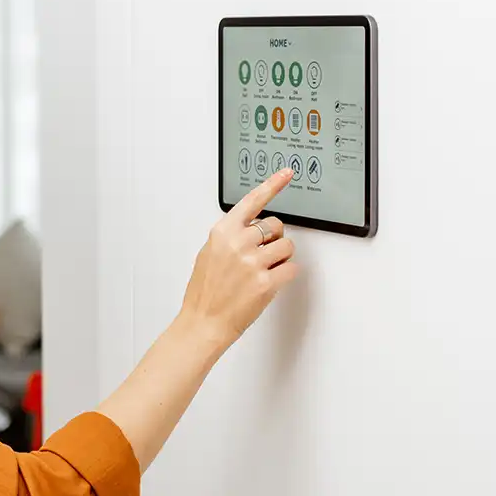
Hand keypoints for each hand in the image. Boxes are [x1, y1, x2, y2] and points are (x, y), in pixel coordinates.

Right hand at [178, 168, 298, 348]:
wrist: (203, 321)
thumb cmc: (205, 291)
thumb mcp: (208, 254)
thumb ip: (229, 237)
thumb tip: (251, 229)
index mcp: (222, 232)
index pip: (252, 201)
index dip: (272, 185)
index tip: (286, 173)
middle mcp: (238, 243)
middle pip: (276, 225)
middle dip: (273, 238)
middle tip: (261, 254)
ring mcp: (253, 262)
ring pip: (287, 247)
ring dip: (280, 258)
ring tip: (262, 271)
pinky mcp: (266, 282)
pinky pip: (292, 268)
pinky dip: (285, 274)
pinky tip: (269, 282)